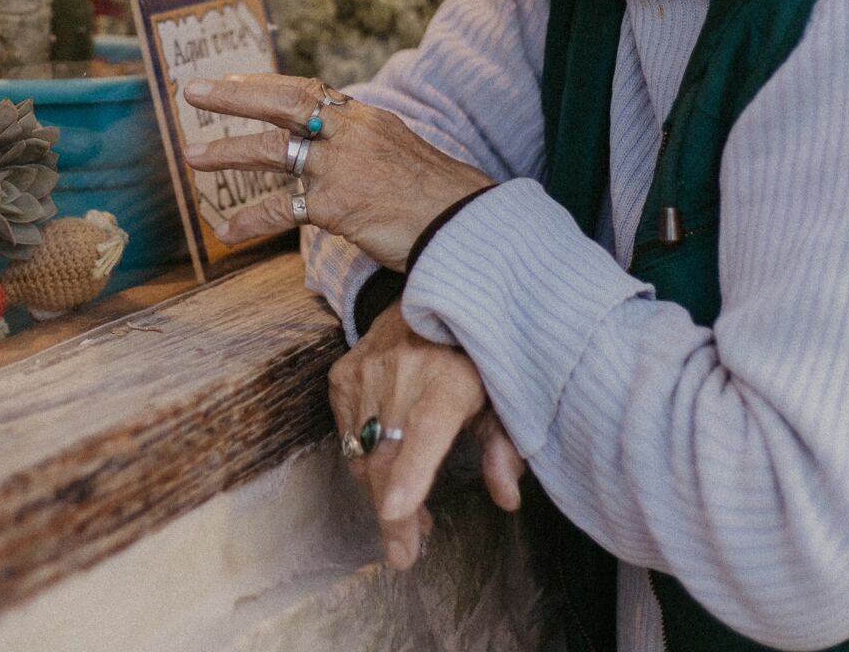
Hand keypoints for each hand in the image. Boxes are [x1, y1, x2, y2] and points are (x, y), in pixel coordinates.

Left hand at [184, 73, 491, 269]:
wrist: (465, 226)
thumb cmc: (439, 200)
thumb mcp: (403, 155)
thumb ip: (365, 148)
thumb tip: (335, 152)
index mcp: (367, 119)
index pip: (310, 91)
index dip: (266, 85)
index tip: (234, 81)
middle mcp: (351, 134)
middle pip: (284, 102)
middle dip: (234, 96)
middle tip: (192, 91)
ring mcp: (340, 167)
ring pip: (272, 150)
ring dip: (227, 151)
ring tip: (192, 156)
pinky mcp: (335, 204)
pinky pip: (279, 210)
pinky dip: (249, 222)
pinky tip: (225, 233)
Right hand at [331, 305, 525, 569]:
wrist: (428, 296)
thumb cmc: (472, 355)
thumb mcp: (501, 396)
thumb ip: (505, 448)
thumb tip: (507, 500)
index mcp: (447, 384)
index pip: (425, 432)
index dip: (411, 476)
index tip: (397, 513)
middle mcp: (400, 376)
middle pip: (387, 460)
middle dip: (393, 515)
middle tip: (404, 552)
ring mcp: (363, 373)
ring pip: (361, 454)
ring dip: (379, 491)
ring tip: (404, 516)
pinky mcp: (341, 374)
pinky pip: (346, 434)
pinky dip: (363, 459)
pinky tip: (385, 469)